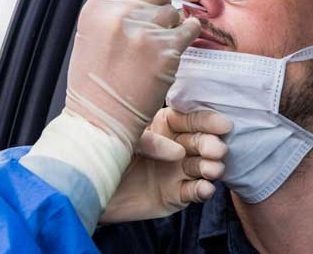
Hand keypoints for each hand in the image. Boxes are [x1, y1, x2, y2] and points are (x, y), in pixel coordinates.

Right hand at [65, 0, 200, 149]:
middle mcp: (120, 11)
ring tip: (155, 46)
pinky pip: (190, 28)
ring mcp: (144, 30)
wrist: (100, 118)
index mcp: (99, 4)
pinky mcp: (166, 49)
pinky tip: (178, 44)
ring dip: (171, 26)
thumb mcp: (92, 31)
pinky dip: (189, 34)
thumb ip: (115, 6)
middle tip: (151, 30)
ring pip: (174, 11)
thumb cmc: (95, 80)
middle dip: (159, 7)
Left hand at [99, 108, 231, 223]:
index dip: (208, 122)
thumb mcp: (124, 136)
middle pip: (200, 142)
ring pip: (201, 167)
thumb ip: (151, 141)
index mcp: (166, 124)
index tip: (223, 125)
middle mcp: (177, 145)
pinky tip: (205, 188)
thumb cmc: (106, 152)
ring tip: (213, 170)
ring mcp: (178, 170)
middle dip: (210, 145)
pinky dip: (201, 190)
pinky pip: (193, 191)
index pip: (191, 119)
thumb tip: (177, 151)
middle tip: (217, 150)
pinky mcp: (176, 194)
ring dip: (210, 168)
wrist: (89, 188)